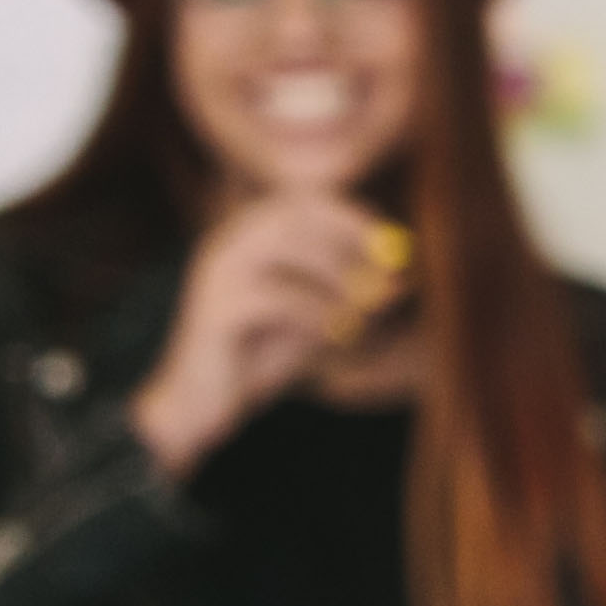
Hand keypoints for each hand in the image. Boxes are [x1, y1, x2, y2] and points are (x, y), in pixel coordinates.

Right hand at [129, 193, 397, 476]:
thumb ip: (353, 300)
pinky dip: (320, 314)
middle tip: (388, 275)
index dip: (352, 216)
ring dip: (339, 279)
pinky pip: (280, 298)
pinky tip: (339, 336)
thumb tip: (402, 283)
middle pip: (294, 214)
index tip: (391, 243)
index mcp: (248, 238)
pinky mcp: (216, 308)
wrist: (203, 405)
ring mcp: (217, 272)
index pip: (302, 201)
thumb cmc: (262, 357)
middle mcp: (227, 244)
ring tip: (364, 314)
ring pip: (288, 250)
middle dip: (349, 240)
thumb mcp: (317, 323)